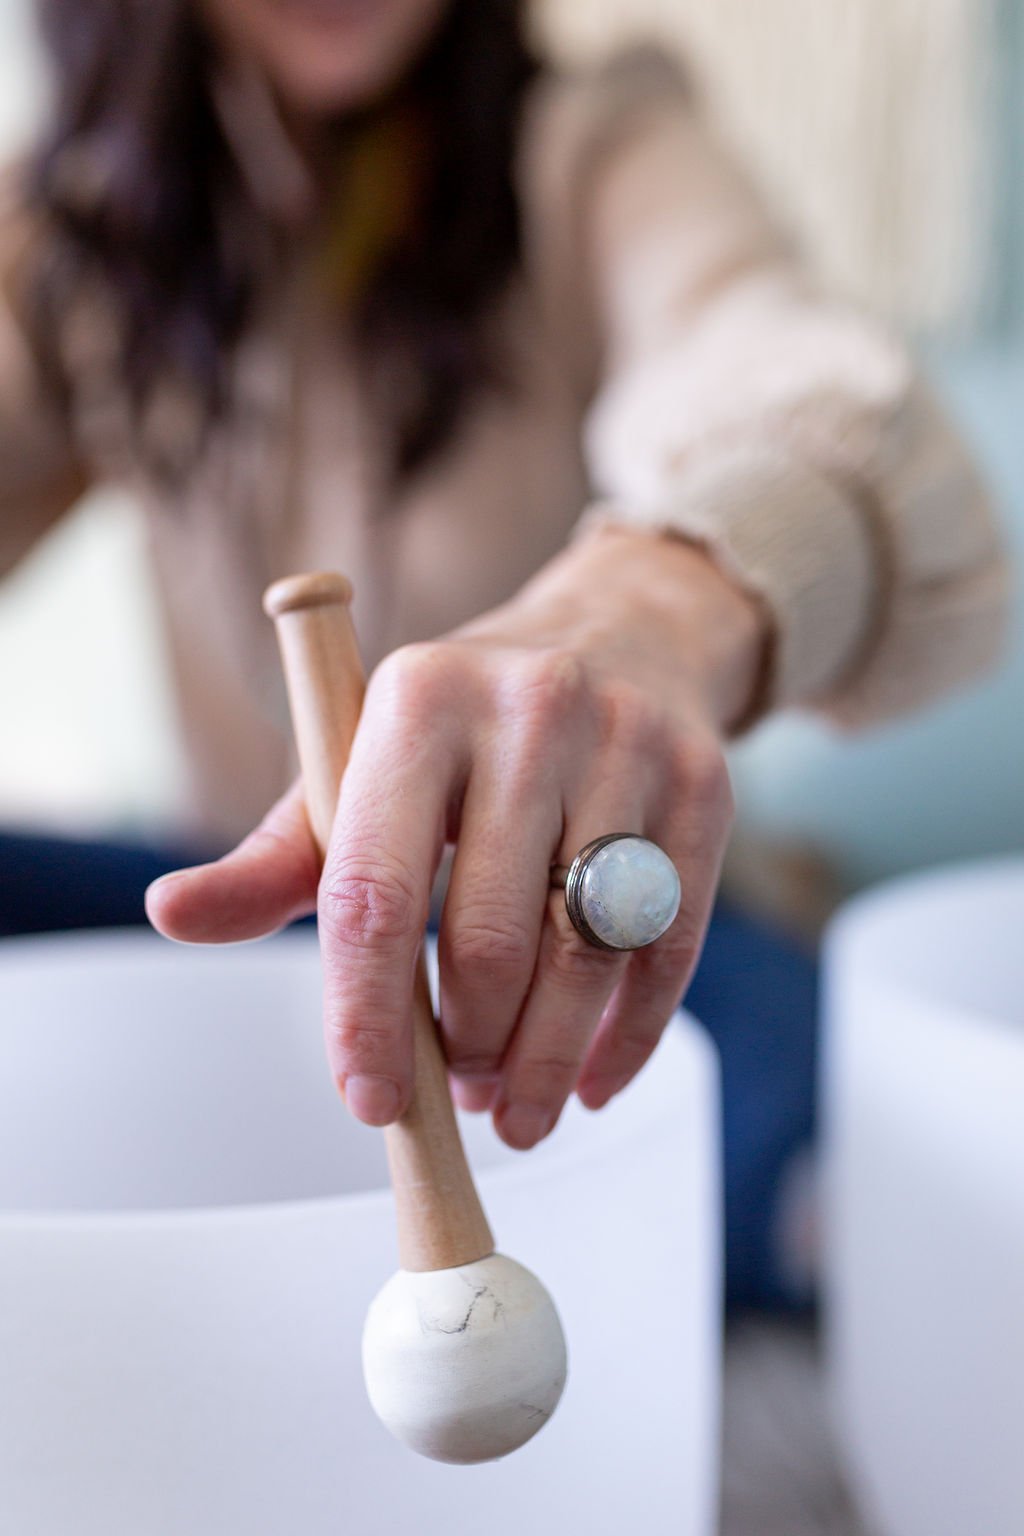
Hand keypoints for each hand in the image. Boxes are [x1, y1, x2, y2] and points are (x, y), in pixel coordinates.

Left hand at [146, 527, 764, 1148]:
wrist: (622, 632)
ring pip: (585, 956)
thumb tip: (171, 913)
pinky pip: (669, 947)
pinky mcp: (706, 788)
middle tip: (454, 1093)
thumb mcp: (359, 766)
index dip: (364, 1015)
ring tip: (517, 1108)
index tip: (368, 1103)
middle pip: (492, 940)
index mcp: (419, 700)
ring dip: (547, 1062)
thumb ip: (274, 857)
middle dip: (467, 1050)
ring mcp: (632, 746)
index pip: (375, 891)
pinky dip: (630, 1037)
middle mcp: (532, 709)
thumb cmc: (466, 725)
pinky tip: (597, 1080)